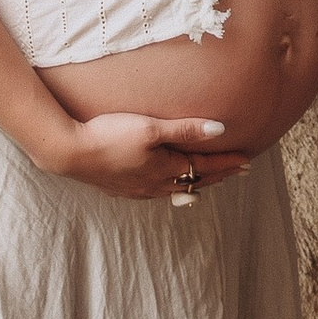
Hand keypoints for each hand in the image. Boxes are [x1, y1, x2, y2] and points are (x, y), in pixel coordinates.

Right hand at [49, 112, 249, 201]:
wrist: (69, 152)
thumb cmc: (109, 136)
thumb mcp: (150, 128)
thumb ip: (185, 129)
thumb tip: (220, 130)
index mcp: (166, 170)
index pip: (206, 167)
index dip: (228, 163)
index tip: (248, 160)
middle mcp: (155, 184)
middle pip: (195, 181)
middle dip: (218, 175)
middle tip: (238, 171)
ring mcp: (137, 189)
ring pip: (176, 188)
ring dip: (197, 182)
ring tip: (209, 180)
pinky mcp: (122, 188)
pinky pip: (157, 191)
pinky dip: (173, 186)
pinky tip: (166, 185)